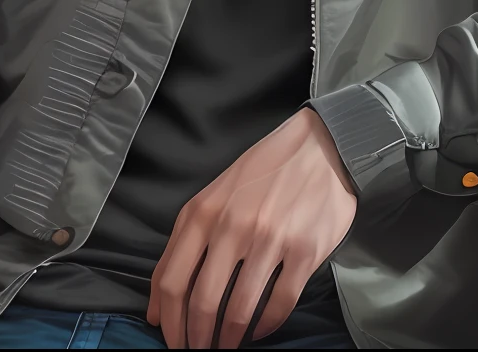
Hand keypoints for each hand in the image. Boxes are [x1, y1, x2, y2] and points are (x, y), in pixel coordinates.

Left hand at [147, 107, 358, 348]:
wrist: (319, 146)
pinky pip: (279, 303)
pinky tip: (260, 330)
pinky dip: (265, 326)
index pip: (172, 280)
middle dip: (196, 339)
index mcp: (203, 213)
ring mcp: (271, 239)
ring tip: (227, 347)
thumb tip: (158, 307)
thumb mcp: (212, 197)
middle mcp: (233, 226)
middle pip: (203, 302)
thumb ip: (182, 244)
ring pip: (239, 309)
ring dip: (229, 339)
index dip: (169, 322)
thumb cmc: (261, 173)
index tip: (172, 341)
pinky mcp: (305, 250)